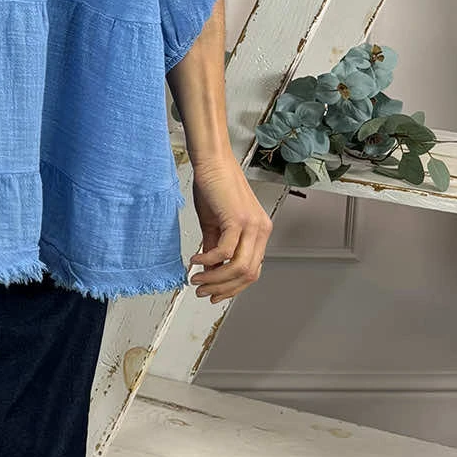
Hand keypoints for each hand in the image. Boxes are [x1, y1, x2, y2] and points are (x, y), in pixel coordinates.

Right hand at [187, 153, 271, 303]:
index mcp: (259, 233)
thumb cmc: (214, 187)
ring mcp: (252, 225)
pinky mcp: (237, 219)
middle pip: (248, 274)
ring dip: (215, 279)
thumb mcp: (214, 225)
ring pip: (238, 267)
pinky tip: (195, 260)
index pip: (252, 271)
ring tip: (196, 280)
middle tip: (202, 291)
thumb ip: (214, 249)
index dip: (233, 287)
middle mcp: (261, 231)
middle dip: (223, 288)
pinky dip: (208, 260)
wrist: (212, 162)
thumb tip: (209, 272)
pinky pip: (224, 251)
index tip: (214, 294)